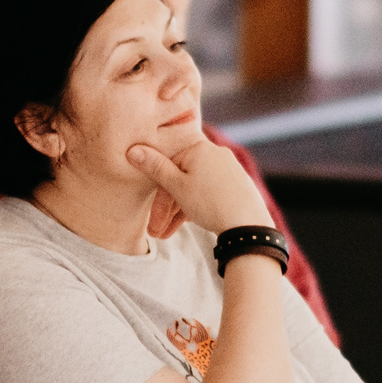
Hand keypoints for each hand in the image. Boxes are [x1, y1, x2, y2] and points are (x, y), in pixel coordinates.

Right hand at [123, 136, 269, 234]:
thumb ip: (155, 168)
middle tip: (156, 231)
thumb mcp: (177, 187)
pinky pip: (209, 192)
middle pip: (181, 179)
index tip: (150, 217)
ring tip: (168, 234)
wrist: (248, 225)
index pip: (168, 166)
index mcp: (199, 148)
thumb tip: (133, 150)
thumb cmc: (210, 203)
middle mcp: (215, 153)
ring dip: (178, 211)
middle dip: (166, 207)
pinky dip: (196, 207)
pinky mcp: (236, 184)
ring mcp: (228, 168)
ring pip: (194, 188)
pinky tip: (188, 224)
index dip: (157, 195)